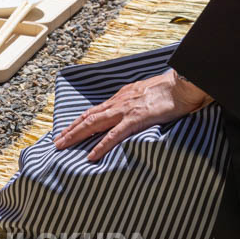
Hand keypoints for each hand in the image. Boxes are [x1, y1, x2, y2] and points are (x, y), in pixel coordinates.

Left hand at [54, 69, 212, 161]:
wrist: (183, 83)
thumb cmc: (169, 89)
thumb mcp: (144, 94)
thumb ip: (134, 102)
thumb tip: (128, 111)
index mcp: (120, 98)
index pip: (94, 111)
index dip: (79, 121)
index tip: (67, 130)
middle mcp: (118, 103)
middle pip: (88, 118)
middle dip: (70, 130)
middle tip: (56, 142)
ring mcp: (125, 111)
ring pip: (94, 124)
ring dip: (76, 136)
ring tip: (62, 146)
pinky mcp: (136, 119)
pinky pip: (114, 135)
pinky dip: (101, 145)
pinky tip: (91, 155)